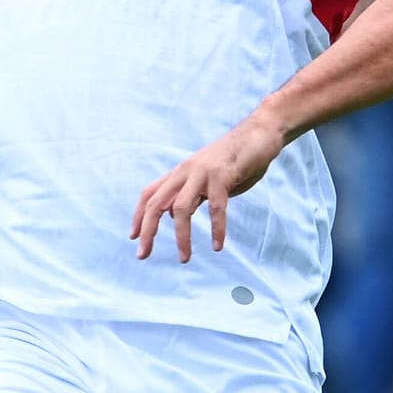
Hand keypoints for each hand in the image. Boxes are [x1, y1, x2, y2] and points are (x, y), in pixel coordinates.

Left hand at [131, 114, 284, 263]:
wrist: (259, 134)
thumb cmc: (235, 160)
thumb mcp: (206, 180)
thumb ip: (190, 195)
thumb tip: (172, 214)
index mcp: (180, 173)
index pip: (149, 194)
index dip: (139, 216)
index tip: (133, 237)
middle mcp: (186, 171)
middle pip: (156, 203)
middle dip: (148, 231)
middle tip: (143, 255)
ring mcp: (202, 173)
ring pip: (181, 209)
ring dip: (181, 237)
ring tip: (184, 258)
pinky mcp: (222, 176)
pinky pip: (215, 208)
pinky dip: (216, 229)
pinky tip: (217, 245)